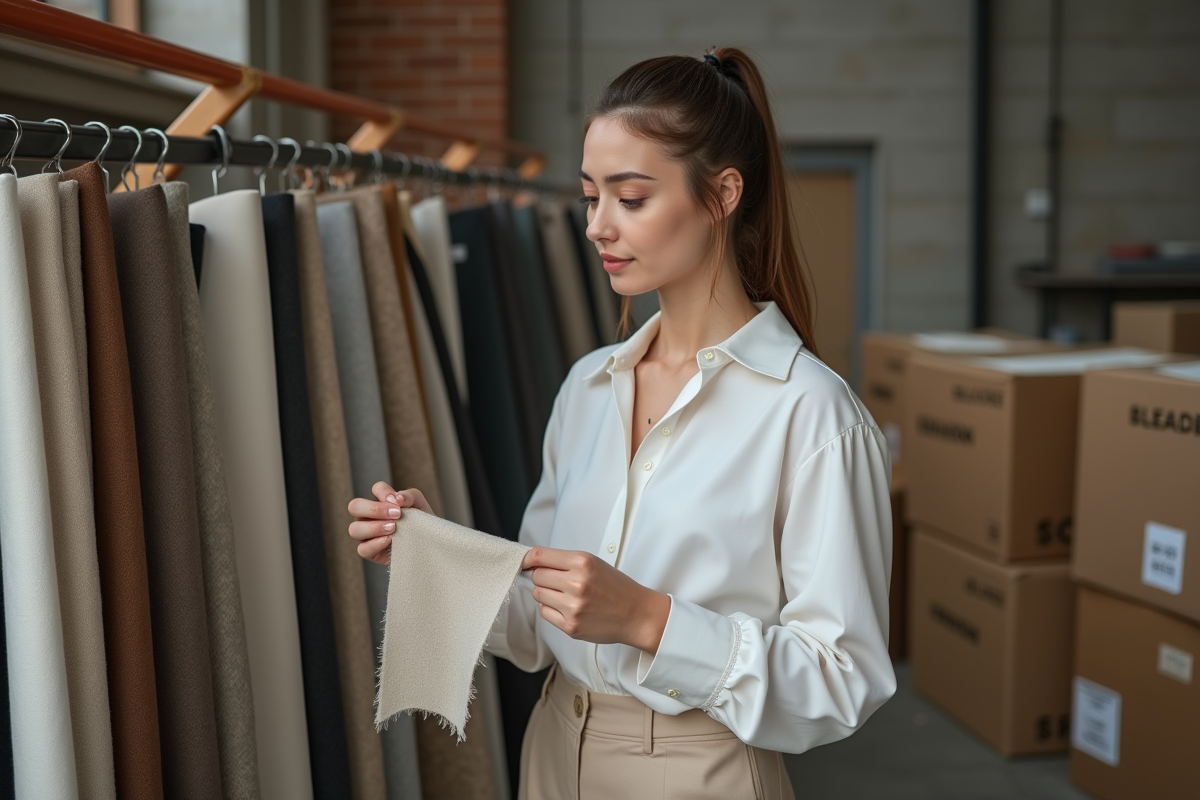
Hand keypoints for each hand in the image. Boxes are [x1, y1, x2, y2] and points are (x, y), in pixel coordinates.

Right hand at [347, 482, 433, 565]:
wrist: (427, 543)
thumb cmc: (420, 521)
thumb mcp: (419, 504)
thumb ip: (410, 496)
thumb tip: (398, 498)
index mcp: (380, 501)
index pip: (376, 489)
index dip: (385, 493)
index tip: (399, 503)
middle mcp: (368, 516)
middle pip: (355, 506)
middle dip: (374, 509)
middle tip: (396, 514)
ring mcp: (366, 534)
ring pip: (354, 529)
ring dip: (374, 527)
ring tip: (393, 528)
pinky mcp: (369, 551)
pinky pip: (362, 549)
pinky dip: (374, 544)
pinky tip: (389, 540)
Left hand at [522, 547, 670, 654]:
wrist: (636, 614)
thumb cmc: (615, 587)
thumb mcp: (593, 563)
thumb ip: (564, 562)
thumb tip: (533, 563)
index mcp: (582, 563)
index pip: (539, 556)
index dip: (528, 559)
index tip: (525, 562)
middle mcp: (576, 584)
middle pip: (536, 576)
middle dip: (542, 577)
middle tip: (557, 581)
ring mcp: (573, 607)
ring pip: (538, 594)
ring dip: (546, 593)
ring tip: (564, 594)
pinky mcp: (571, 626)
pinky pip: (545, 612)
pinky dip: (551, 609)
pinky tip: (567, 607)